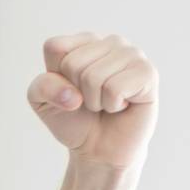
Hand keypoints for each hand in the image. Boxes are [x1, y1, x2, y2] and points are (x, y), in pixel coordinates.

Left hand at [28, 32, 157, 171]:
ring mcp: (132, 54)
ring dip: (95, 101)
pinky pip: (115, 88)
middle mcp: (111, 41)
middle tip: (92, 101)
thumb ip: (41, 86)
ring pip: (93, 76)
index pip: (55, 47)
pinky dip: (112, 105)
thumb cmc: (74, 119)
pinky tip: (122, 105)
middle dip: (76, 92)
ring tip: (107, 103)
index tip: (70, 90)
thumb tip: (72, 94)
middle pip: (73, 63)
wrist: (100, 149)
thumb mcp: (42, 101)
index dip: (55, 78)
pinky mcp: (148, 72)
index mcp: (85, 40)